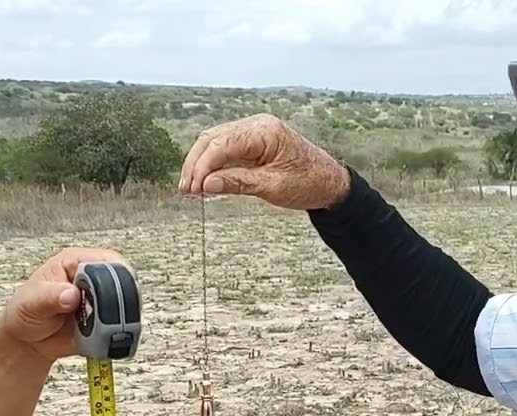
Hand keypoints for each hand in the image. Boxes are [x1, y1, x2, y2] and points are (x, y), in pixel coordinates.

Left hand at [0, 247, 129, 361]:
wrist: (27, 341)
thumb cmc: (24, 313)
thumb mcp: (30, 302)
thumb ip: (49, 297)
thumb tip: (70, 293)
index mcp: (75, 262)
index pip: (106, 261)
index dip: (110, 277)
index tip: (100, 297)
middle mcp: (92, 277)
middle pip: (123, 282)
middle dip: (116, 302)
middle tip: (101, 318)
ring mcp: (101, 299)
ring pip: (126, 305)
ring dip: (116, 320)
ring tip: (95, 330)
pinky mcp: (106, 318)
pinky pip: (121, 325)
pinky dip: (114, 332)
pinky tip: (99, 337)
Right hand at [179, 113, 351, 210]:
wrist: (330, 182)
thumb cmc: (308, 183)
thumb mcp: (273, 187)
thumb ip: (238, 183)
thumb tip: (206, 184)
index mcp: (264, 131)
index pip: (221, 144)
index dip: (202, 166)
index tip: (193, 188)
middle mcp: (256, 125)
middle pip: (213, 139)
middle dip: (195, 164)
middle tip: (186, 190)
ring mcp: (253, 131)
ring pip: (215, 142)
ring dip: (200, 164)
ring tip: (190, 188)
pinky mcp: (252, 141)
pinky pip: (225, 149)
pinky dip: (212, 164)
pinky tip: (204, 180)